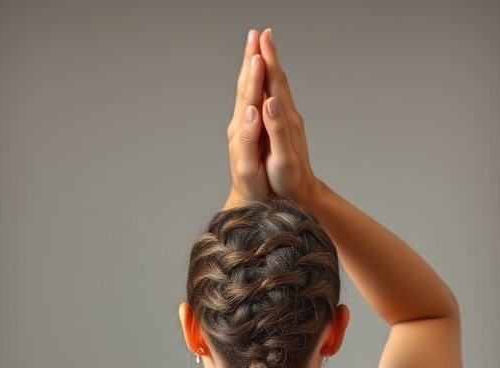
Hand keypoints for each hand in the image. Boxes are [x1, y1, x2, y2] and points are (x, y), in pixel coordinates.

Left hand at [226, 29, 270, 201]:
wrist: (248, 202)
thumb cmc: (253, 188)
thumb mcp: (248, 166)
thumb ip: (249, 136)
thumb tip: (253, 109)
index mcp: (243, 130)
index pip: (249, 95)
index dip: (255, 73)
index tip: (258, 51)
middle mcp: (242, 124)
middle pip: (246, 86)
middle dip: (251, 59)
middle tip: (255, 34)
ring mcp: (244, 126)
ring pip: (247, 90)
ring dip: (251, 66)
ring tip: (255, 46)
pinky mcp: (250, 130)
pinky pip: (252, 99)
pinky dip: (255, 82)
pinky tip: (258, 75)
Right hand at [227, 28, 319, 206]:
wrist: (302, 196)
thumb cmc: (289, 182)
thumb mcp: (283, 158)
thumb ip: (277, 129)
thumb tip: (269, 101)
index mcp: (284, 120)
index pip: (275, 84)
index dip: (267, 60)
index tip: (260, 38)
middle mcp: (287, 116)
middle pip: (276, 79)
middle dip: (267, 55)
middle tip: (259, 32)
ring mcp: (287, 121)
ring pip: (276, 87)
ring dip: (268, 65)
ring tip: (262, 49)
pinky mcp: (284, 127)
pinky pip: (275, 98)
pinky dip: (269, 83)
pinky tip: (266, 80)